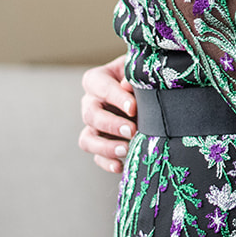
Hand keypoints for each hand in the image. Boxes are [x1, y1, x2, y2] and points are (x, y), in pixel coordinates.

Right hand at [79, 55, 136, 173]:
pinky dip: (106, 162)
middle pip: (91, 115)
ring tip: (126, 150)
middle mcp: (90, 102)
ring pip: (87, 139)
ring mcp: (93, 124)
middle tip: (132, 130)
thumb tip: (127, 85)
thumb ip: (133, 76)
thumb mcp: (138, 70)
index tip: (133, 108)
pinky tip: (120, 166)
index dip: (115, 97)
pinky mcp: (101, 141)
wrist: (147, 86)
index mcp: (97, 79)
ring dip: (105, 147)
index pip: (100, 87)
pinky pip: (96, 156)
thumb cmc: (141, 74)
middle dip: (111, 125)